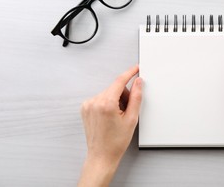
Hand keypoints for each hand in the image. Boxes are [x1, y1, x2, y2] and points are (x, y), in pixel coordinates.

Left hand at [78, 65, 141, 186]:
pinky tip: (110, 116)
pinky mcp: (85, 108)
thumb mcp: (132, 118)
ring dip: (116, 100)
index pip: (120, 81)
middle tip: (127, 111)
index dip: (130, 73)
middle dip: (124, 95)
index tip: (136, 68)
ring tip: (118, 116)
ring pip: (108, 93)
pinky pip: (101, 98)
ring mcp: (88, 105)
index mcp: (106, 104)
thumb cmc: (115, 142)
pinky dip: (108, 103)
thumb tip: (138, 82)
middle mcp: (94, 102)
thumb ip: (136, 97)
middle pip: (115, 88)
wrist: (102, 156)